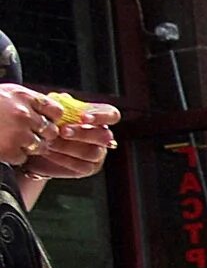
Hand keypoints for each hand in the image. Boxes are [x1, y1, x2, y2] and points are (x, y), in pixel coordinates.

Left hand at [0, 86, 116, 176]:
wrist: (34, 147)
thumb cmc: (46, 125)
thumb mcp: (51, 111)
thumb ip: (60, 104)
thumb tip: (65, 98)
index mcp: (98, 119)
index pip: (111, 114)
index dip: (101, 116)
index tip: (84, 118)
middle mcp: (102, 137)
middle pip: (104, 136)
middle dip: (82, 133)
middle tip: (62, 131)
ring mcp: (98, 154)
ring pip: (92, 152)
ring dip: (68, 146)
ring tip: (49, 141)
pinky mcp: (89, 169)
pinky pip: (82, 166)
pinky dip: (63, 159)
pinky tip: (49, 152)